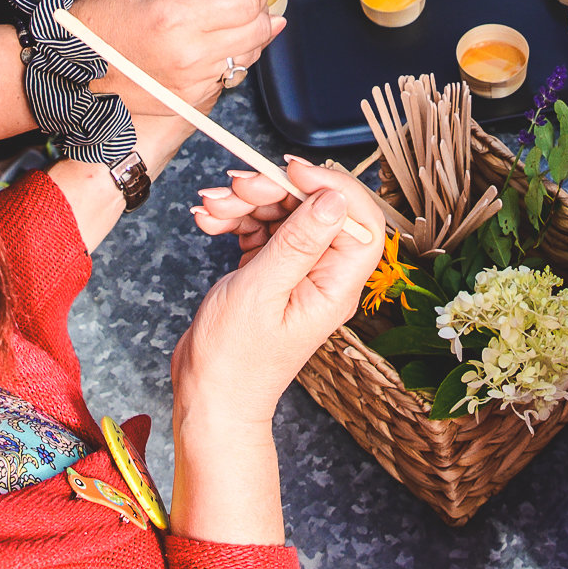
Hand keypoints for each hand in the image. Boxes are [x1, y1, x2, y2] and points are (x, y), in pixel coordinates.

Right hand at [69, 0, 282, 116]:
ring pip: (250, 54)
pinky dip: (231, 55)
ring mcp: (192, 83)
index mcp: (176, 18)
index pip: (247, 2)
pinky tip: (212, 42)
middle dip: (259, 6)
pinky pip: (231, 75)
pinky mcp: (191, 100)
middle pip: (257, 29)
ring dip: (249, 32)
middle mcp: (189, 55)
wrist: (75, 65)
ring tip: (228, 16)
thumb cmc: (105, 17)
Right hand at [172, 158, 385, 423]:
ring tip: (211, 206)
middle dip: (273, 189)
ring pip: (284, 214)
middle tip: (235, 187)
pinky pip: (261, 229)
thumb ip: (297, 242)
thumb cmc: (234, 360)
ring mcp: (297, 273)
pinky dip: (235, 219)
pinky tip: (209, 221)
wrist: (208, 398)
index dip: (331, 186)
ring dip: (246, 201)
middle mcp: (323, 276)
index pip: (359, 220)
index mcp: (336, 285)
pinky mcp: (271, 272)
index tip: (291, 170)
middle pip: (315, 210)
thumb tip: (333, 198)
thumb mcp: (262, 292)